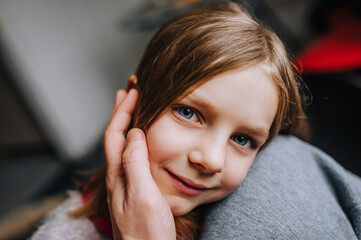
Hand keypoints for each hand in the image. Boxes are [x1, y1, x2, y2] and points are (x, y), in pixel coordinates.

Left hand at [104, 88, 175, 239]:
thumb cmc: (146, 231)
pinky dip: (133, 141)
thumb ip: (136, 163)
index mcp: (118, 174)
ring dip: (125, 125)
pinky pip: (130, 157)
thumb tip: (135, 133)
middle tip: (126, 93)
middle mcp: (117, 176)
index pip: (115, 135)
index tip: (132, 93)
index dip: (122, 112)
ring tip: (131, 110)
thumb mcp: (142, 194)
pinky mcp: (133, 190)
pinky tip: (139, 142)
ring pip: (122, 146)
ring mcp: (124, 183)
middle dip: (120, 113)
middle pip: (114, 138)